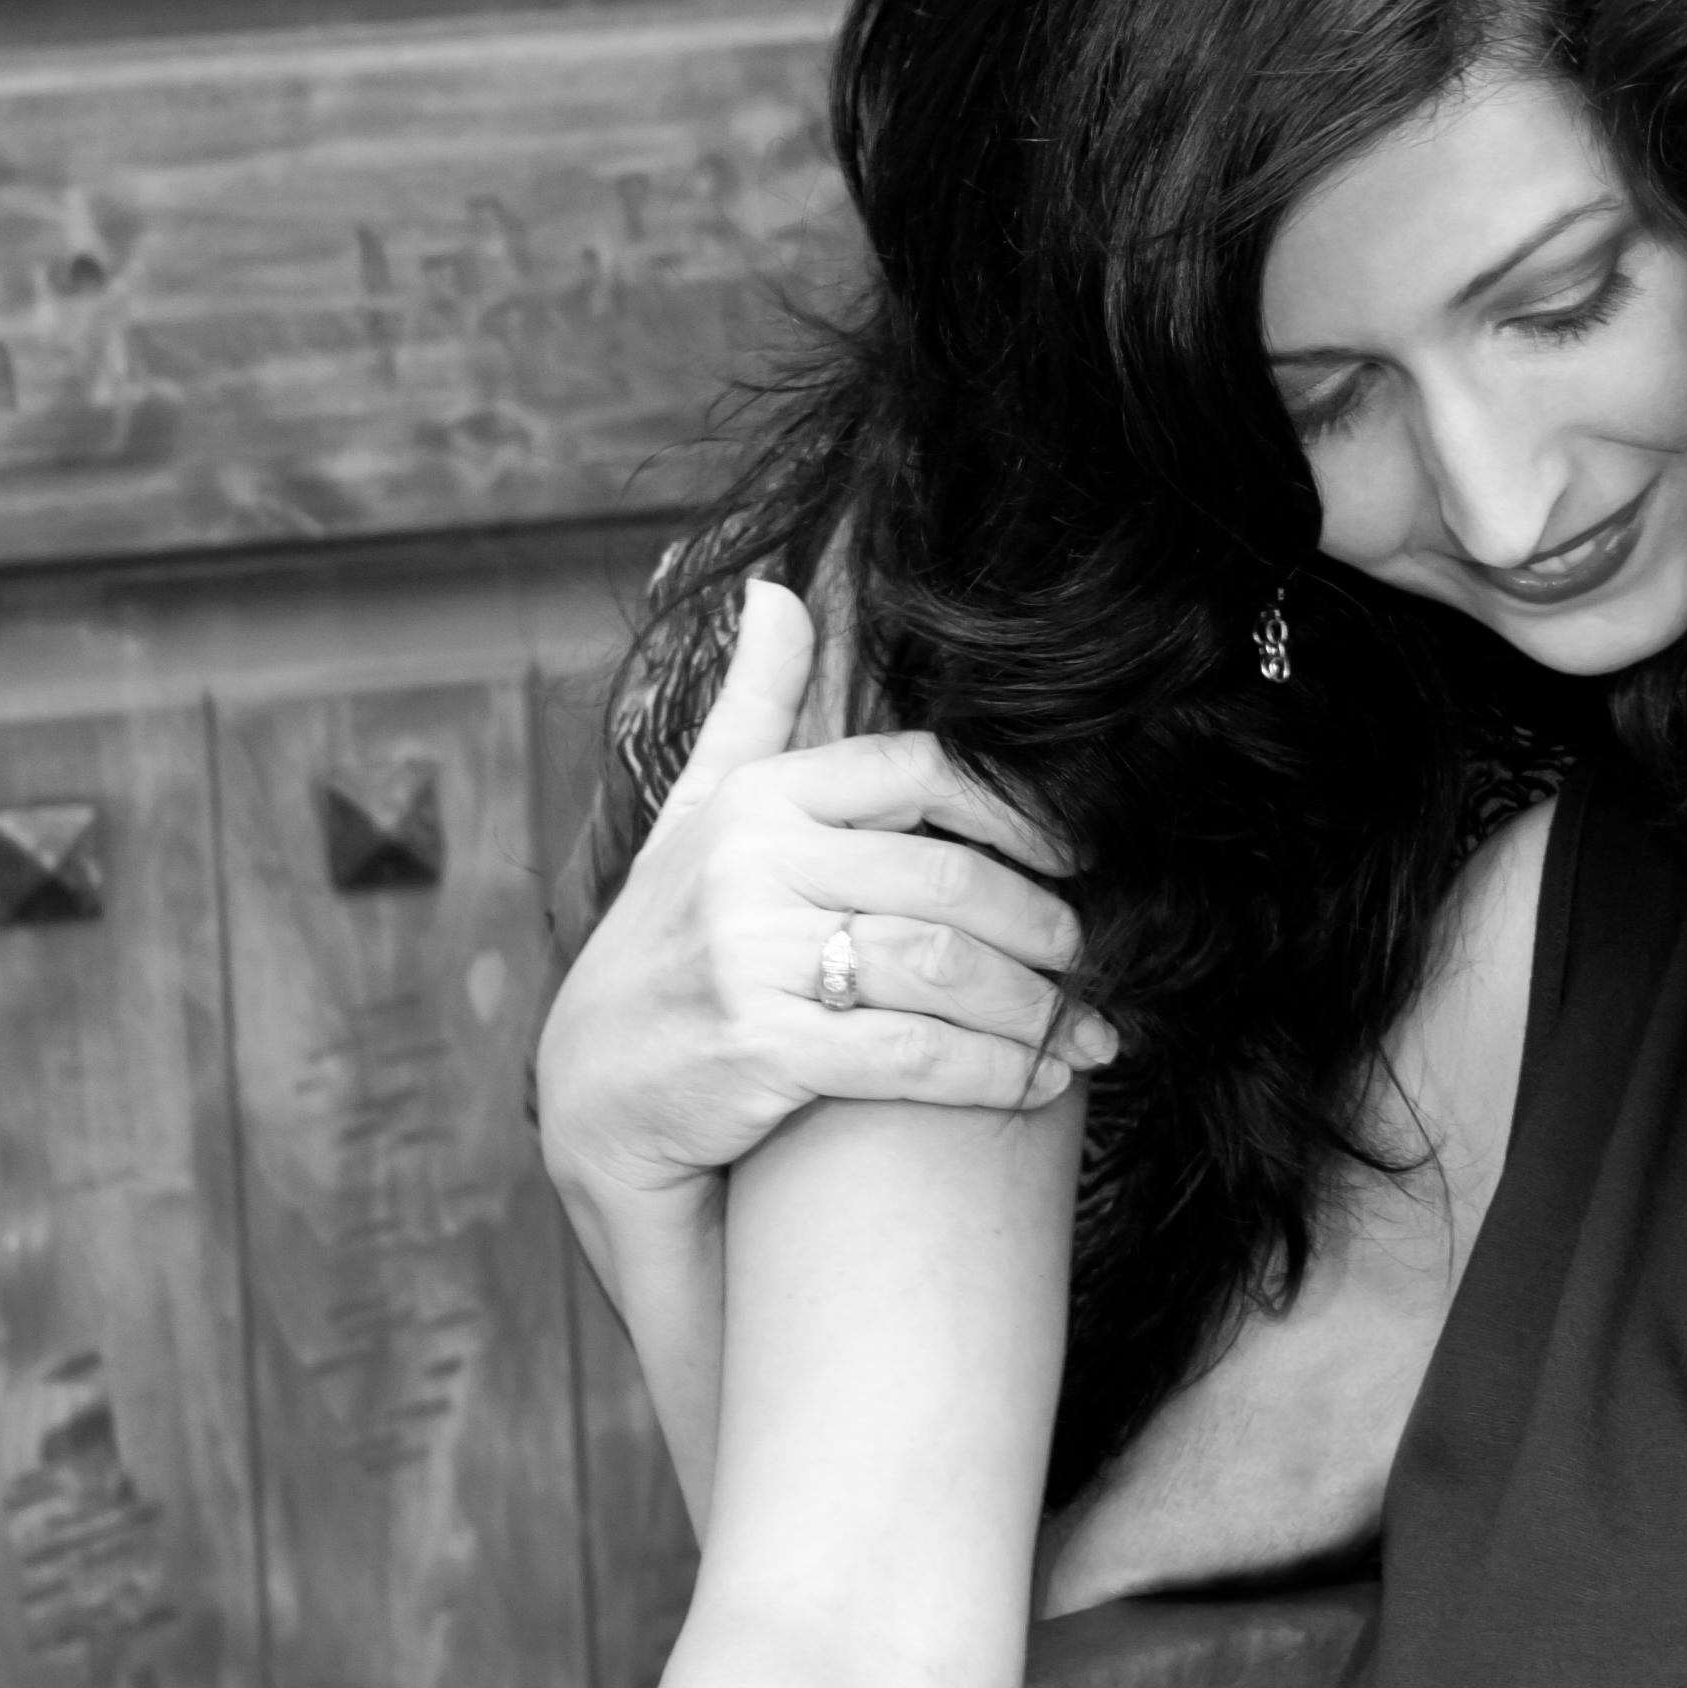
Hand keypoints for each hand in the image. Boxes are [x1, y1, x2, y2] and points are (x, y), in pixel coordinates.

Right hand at [537, 579, 1110, 1207]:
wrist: (592, 1097)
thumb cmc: (668, 945)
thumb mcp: (697, 817)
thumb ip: (753, 708)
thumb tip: (774, 590)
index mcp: (757, 799)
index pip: (920, 770)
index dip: (1017, 810)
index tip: (1079, 855)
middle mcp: (751, 864)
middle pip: (949, 877)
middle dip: (1043, 926)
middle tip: (1093, 958)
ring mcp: (750, 956)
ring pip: (943, 966)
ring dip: (1036, 1008)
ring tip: (1088, 1034)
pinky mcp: (760, 1050)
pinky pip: (914, 1052)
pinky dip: (994, 1071)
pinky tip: (1038, 1084)